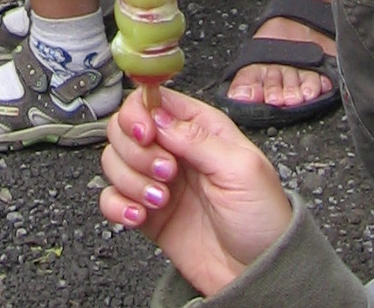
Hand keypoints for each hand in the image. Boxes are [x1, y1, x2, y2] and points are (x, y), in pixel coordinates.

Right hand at [100, 89, 292, 297]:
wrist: (258, 274)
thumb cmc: (262, 218)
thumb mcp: (242, 169)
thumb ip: (198, 139)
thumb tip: (158, 115)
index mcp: (199, 128)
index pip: (152, 100)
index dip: (139, 113)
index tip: (146, 135)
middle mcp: (174, 149)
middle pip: (124, 128)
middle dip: (136, 150)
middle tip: (166, 173)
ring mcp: (157, 181)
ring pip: (114, 161)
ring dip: (130, 180)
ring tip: (161, 200)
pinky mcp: (146, 213)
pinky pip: (111, 199)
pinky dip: (117, 207)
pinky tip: (139, 216)